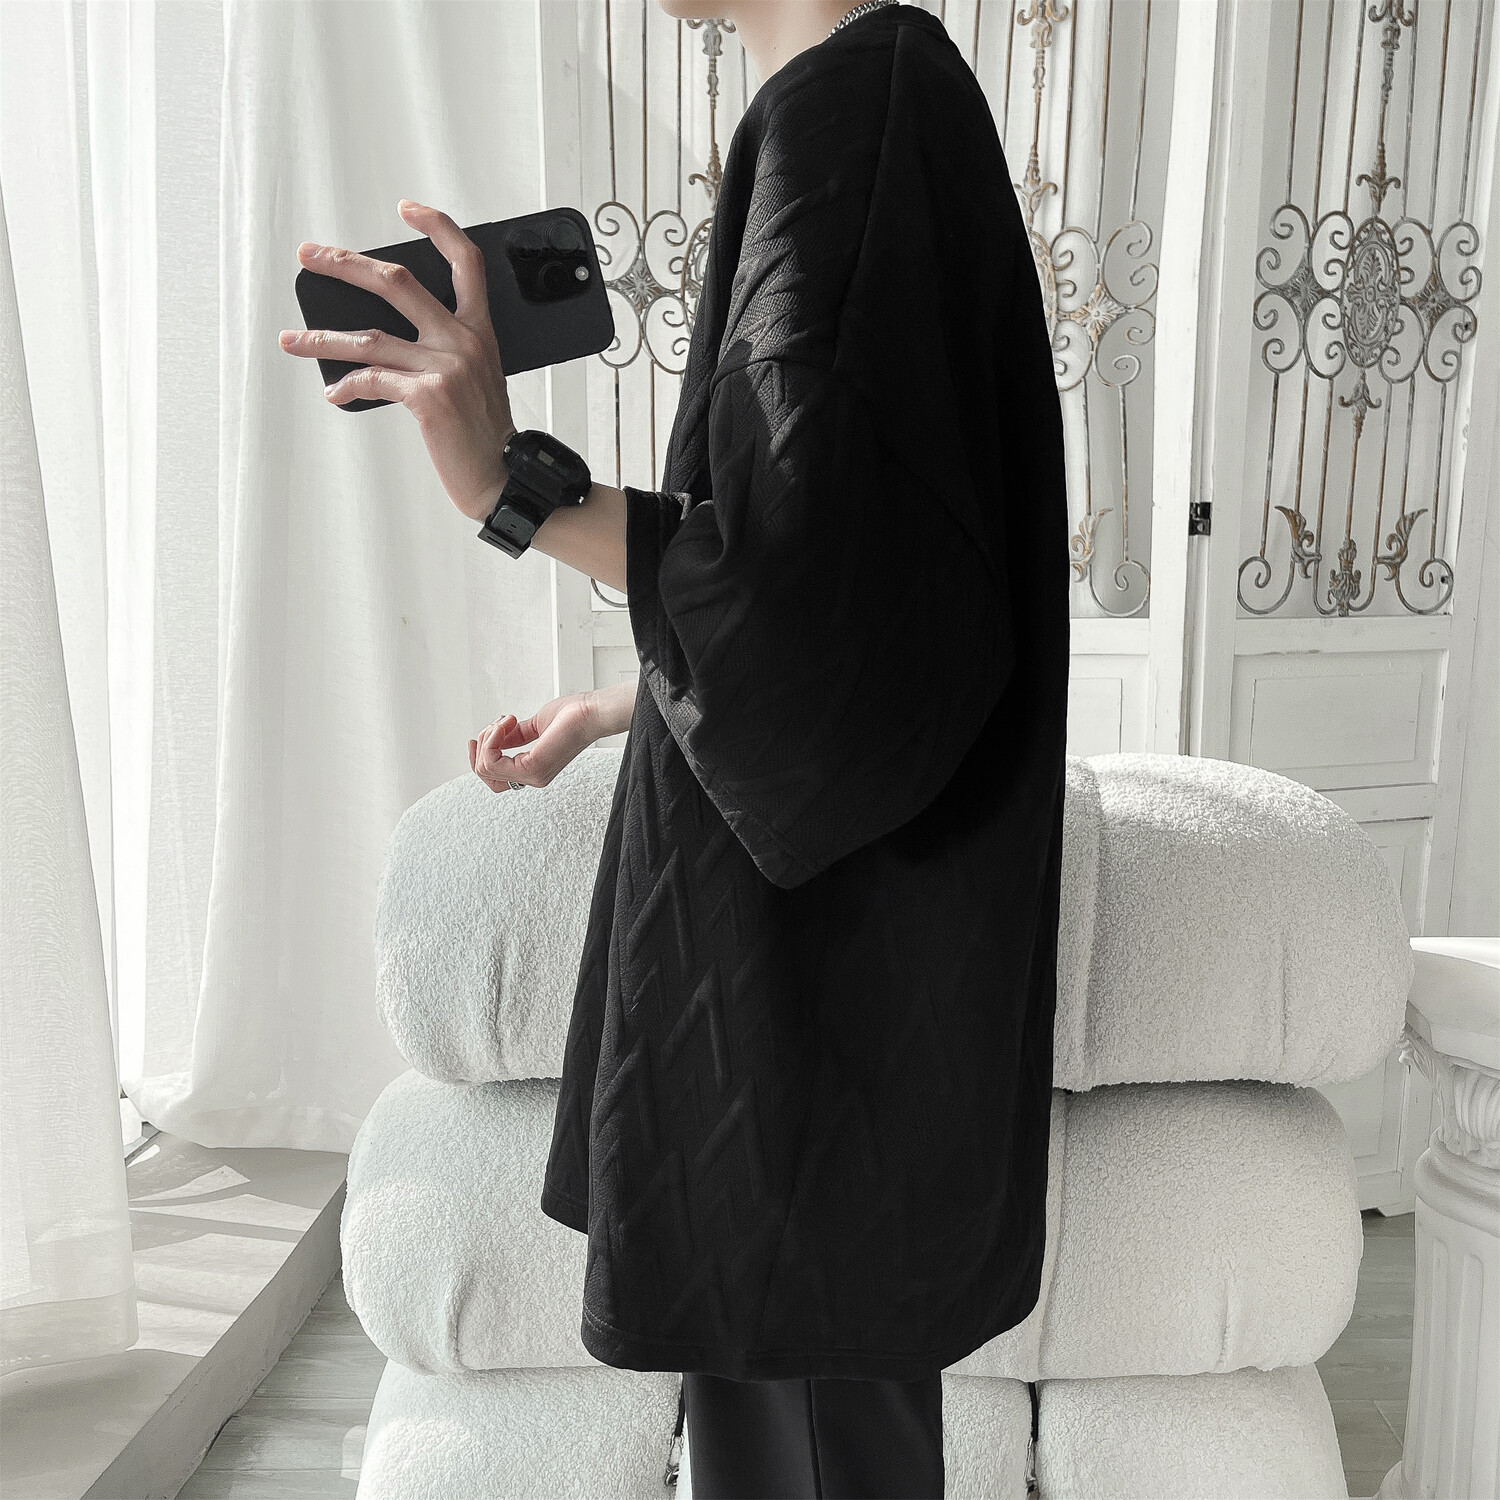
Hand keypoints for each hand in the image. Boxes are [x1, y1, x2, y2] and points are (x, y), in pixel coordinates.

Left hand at [278, 200, 515, 520]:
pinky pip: (371, 381)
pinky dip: (346, 387)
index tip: (406, 209)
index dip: (437, 226)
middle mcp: (463, 341)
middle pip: (397, 282)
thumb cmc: (485, 432)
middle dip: (345, 264)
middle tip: (311, 255)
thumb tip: (385, 339)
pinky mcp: (428, 397)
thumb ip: (445, 349)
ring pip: (368, 337)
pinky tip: (334, 393)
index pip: (465, 261)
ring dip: (322, 339)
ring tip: (292, 341)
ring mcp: (445, 367)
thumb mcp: (477, 377)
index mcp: (479, 330)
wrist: (502, 477)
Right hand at [468, 692, 601, 794]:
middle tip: (497, 725)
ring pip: (485, 768)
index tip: (481, 735)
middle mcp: (533, 777)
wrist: (590, 712)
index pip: (494, 778)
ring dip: (488, 738)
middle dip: (481, 746)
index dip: (480, 757)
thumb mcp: (534, 726)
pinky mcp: (532, 767)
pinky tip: (505, 724)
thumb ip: (514, 736)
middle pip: (485, 775)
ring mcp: (532, 775)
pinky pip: (492, 762)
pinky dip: (491, 740)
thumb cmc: (572, 716)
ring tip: (505, 720)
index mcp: (533, 769)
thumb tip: (495, 737)